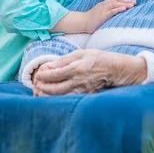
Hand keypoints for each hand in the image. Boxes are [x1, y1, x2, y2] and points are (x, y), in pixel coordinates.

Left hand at [31, 49, 146, 96]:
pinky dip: (59, 100)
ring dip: (48, 96)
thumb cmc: (99, 59)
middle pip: (55, 89)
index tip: (38, 75)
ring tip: (41, 93)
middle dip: (43, 88)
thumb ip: (65, 60)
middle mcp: (78, 81)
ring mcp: (83, 90)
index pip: (55, 74)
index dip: (44, 76)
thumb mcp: (82, 53)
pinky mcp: (86, 96)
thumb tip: (50, 66)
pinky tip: (53, 98)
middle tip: (36, 85)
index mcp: (77, 68)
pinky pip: (69, 100)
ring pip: (61, 97)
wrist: (117, 70)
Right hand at [82, 0, 135, 33]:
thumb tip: (120, 8)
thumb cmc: (93, 18)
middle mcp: (104, 4)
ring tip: (132, 5)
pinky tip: (124, 9)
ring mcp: (103, 10)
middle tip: (135, 1)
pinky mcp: (102, 16)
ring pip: (115, 4)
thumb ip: (110, 9)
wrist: (83, 22)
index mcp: (105, 3)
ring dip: (124, 4)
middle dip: (126, 0)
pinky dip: (118, 9)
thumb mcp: (102, 11)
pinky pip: (111, 12)